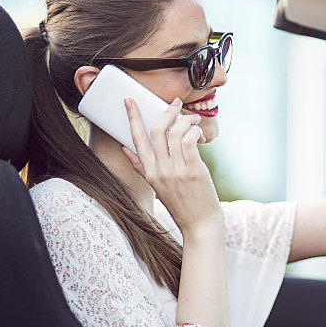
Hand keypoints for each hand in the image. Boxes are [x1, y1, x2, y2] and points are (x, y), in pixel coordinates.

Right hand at [121, 96, 223, 233]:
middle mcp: (160, 170)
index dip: (132, 118)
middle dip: (166, 112)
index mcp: (149, 172)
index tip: (130, 100)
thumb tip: (125, 150)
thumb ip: (141, 167)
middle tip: (176, 103)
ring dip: (185, 120)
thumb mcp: (157, 186)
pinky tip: (200, 133)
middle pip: (156, 131)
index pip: (135, 139)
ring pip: (175, 133)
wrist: (199, 225)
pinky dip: (194, 131)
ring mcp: (176, 171)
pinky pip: (190, 141)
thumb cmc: (182, 205)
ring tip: (193, 119)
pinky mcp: (193, 171)